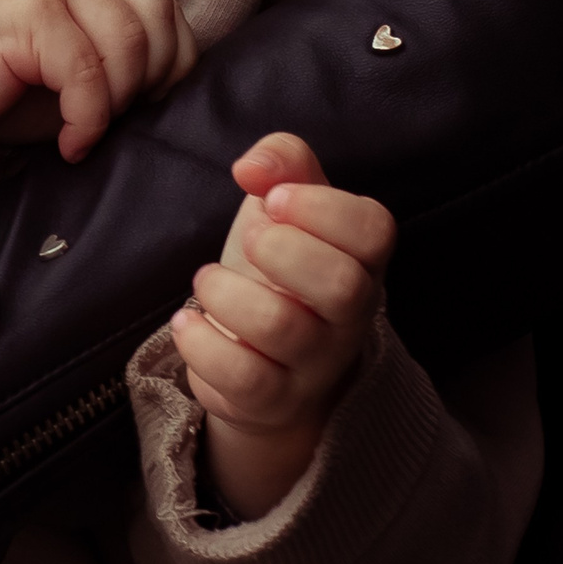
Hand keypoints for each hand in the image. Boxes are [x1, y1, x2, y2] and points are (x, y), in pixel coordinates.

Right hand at [0, 0, 196, 162]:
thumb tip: (175, 93)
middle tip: (114, 125)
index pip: (164, 8)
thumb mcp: (73, 72)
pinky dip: (87, 117)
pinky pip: (85, 71)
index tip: (145, 111)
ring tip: (86, 133)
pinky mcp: (28, 11)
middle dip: (148, 87)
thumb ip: (121, 64)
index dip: (172, 66)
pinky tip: (70, 142)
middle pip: (155, 22)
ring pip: (127, 46)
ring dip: (117, 105)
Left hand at [170, 132, 394, 518]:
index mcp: (361, 258)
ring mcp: (314, 363)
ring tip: (207, 282)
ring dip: (226, 294)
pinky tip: (188, 323)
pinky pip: (243, 377)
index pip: (374, 230)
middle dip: (283, 252)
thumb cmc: (279, 268)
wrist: (266, 359)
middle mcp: (349, 315)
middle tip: (249, 241)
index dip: (322, 208)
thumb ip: (283, 163)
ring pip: (282, 328)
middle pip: (342, 286)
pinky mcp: (273, 400)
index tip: (273, 198)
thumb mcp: (287, 205)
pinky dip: (202, 343)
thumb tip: (252, 164)